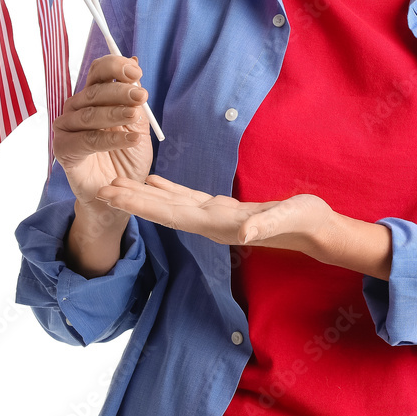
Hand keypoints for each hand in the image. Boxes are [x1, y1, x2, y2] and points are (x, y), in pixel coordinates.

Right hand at [52, 55, 153, 209]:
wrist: (119, 192)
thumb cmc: (127, 156)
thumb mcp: (137, 125)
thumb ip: (134, 99)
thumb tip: (134, 62)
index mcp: (94, 96)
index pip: (98, 72)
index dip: (115, 67)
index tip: (135, 70)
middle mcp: (77, 108)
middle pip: (94, 91)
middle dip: (120, 91)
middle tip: (141, 96)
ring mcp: (67, 127)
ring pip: (90, 115)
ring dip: (115, 114)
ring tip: (135, 117)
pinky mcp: (63, 149)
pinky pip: (88, 140)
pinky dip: (111, 139)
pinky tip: (132, 140)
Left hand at [95, 175, 333, 252]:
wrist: (316, 230)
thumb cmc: (305, 221)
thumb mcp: (289, 218)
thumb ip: (266, 225)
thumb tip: (244, 234)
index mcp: (220, 224)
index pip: (172, 213)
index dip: (141, 204)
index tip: (114, 196)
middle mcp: (211, 222)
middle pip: (164, 210)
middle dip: (132, 200)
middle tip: (100, 188)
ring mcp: (215, 216)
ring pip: (171, 204)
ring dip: (144, 195)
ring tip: (118, 184)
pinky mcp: (222, 208)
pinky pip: (187, 197)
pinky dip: (167, 188)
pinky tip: (153, 180)